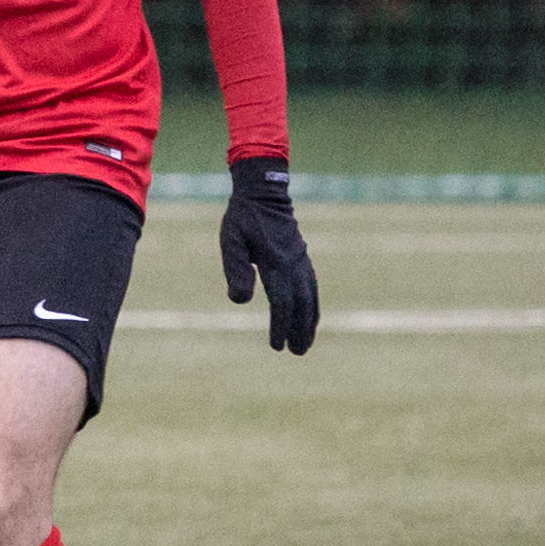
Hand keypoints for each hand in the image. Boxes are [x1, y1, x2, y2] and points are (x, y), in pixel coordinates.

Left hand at [220, 156, 317, 354]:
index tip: (277, 346)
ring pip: (310, 297)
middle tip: (297, 352)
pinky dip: (313, 305)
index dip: (280, 326)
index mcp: (276, 263)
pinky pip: (312, 286)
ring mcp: (301, 261)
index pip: (281, 303)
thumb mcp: (231, 242)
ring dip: (309, 322)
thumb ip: (236, 270)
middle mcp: (293, 265)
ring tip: (306, 343)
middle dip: (299, 330)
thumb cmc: (242, 218)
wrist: (264, 192)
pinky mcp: (301, 258)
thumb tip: (240, 301)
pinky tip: (310, 317)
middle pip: (301, 305)